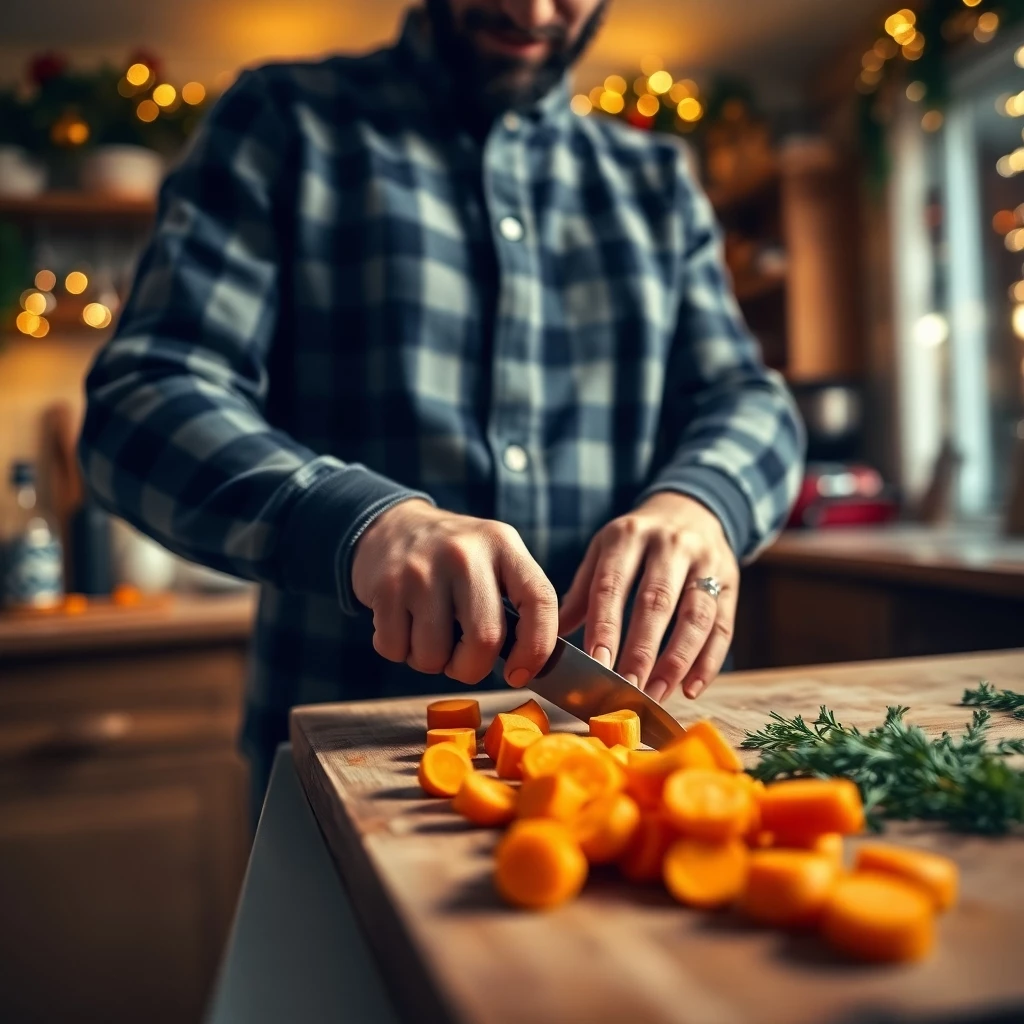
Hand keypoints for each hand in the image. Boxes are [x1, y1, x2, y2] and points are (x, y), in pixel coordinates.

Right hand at [352, 500, 557, 686]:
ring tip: (429, 634)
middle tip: (462, 662)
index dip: (537, 647)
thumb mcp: (494, 560)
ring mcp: (421, 568)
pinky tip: (402, 623)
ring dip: (431, 662)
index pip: (539, 599)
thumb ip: (517, 604)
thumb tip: (533, 668)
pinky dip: (399, 651)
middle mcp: (464, 552)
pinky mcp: (386, 586)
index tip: (520, 674)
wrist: (393, 525)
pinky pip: (395, 649)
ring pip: (434, 655)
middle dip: (472, 668)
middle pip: (484, 639)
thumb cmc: (453, 560)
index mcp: (502, 544)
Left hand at [558, 493, 738, 702]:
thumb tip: (552, 637)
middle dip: (641, 651)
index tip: (596, 664)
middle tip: (626, 689)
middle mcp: (669, 545)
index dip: (606, 626)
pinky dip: (708, 662)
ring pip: (695, 617)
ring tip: (656, 695)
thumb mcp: (605, 550)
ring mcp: (705, 562)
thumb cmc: (637, 541)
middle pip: (656, 602)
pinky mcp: (731, 582)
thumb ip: (583, 592)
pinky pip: (722, 627)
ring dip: (676, 662)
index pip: (613, 585)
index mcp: (628, 536)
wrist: (691, 510)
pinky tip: (690, 689)